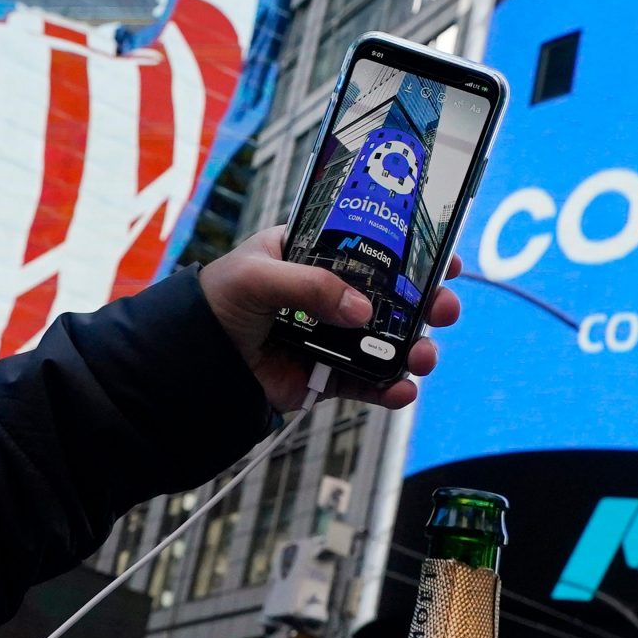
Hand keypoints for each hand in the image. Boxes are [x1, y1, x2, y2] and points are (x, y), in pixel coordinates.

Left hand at [196, 226, 462, 411]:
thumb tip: (362, 311)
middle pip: (393, 296)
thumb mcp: (258, 275)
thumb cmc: (216, 301)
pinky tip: (401, 390)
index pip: (372, 246)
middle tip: (444, 309)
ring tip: (423, 358)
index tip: (445, 257)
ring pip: (387, 343)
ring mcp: (332, 336)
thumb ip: (311, 285)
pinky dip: (388, 389)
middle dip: (426, 304)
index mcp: (314, 254)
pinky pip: (366, 382)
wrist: (192, 361)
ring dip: (414, 350)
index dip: (412, 250)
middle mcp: (330, 293)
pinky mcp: (326, 375)